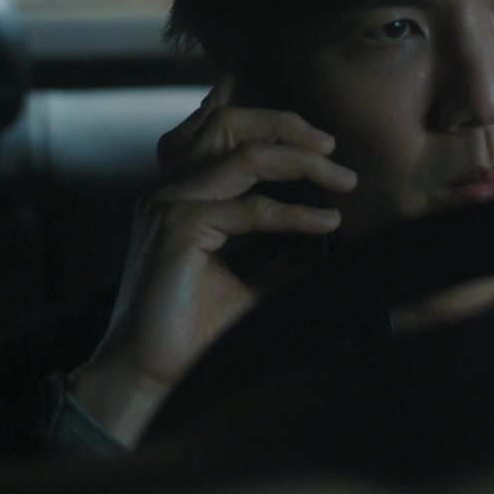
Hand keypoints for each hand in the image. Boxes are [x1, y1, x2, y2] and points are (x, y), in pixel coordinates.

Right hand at [68, 76, 355, 444]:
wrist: (151, 372)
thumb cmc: (193, 332)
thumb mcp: (250, 284)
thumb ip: (280, 258)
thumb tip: (327, 243)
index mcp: (180, 195)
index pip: (217, 131)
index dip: (268, 121)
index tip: (322, 141)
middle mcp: (171, 190)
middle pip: (229, 125)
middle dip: (286, 125)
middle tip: (332, 145)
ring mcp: (172, 203)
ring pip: (247, 155)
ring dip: (301, 160)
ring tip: (342, 178)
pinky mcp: (180, 227)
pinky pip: (252, 210)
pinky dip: (297, 213)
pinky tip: (328, 221)